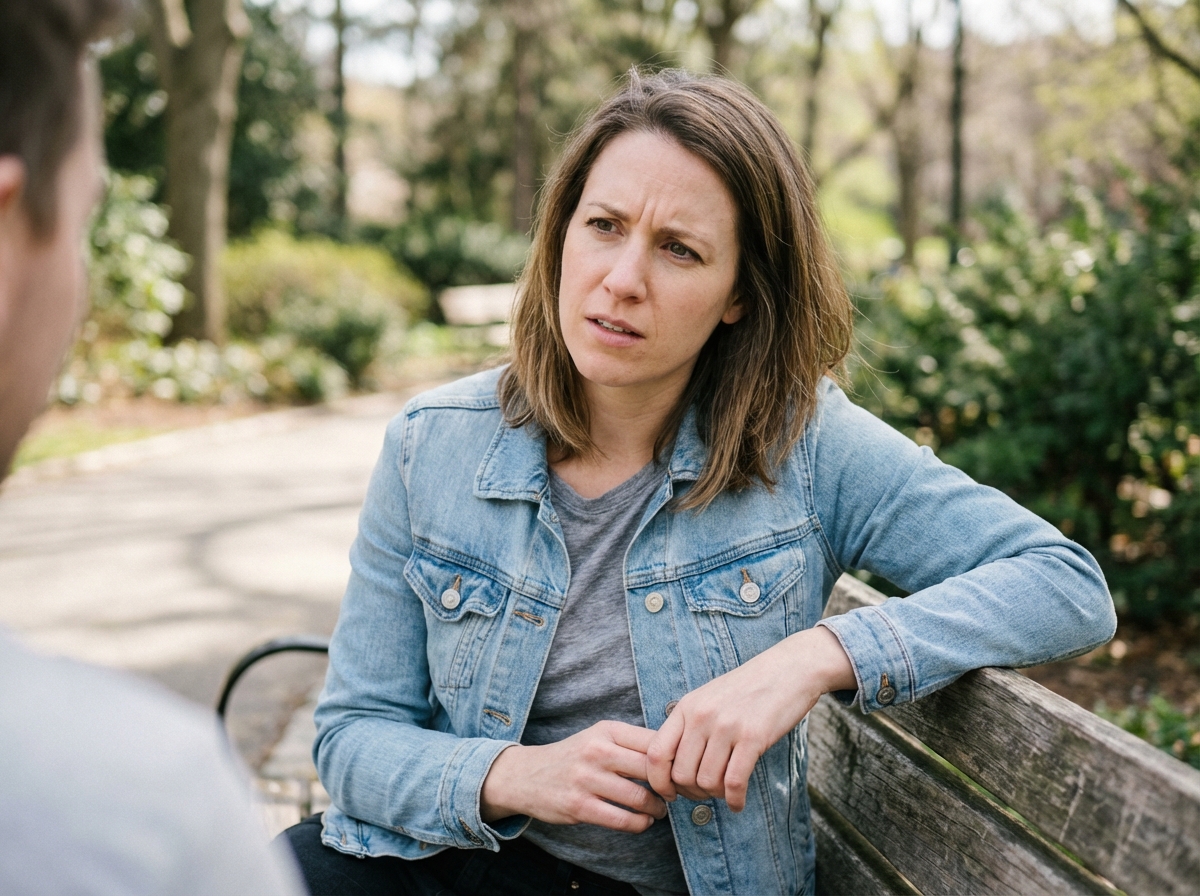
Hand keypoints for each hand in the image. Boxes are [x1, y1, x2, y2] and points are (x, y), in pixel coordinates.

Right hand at [480, 720, 667, 831]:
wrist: (527, 775)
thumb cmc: (574, 756)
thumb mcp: (599, 737)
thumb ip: (632, 743)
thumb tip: (677, 754)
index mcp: (606, 730)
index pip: (655, 741)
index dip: (674, 759)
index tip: (679, 771)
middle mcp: (597, 750)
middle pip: (651, 768)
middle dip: (670, 785)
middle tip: (675, 793)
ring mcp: (587, 779)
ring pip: (640, 797)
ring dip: (657, 808)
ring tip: (660, 809)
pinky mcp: (580, 806)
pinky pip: (622, 820)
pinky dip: (640, 824)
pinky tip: (643, 821)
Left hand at [646, 625, 853, 811]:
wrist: (788, 669)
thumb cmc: (748, 689)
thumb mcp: (708, 699)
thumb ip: (689, 728)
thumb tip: (673, 769)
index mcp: (687, 707)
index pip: (656, 754)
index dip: (658, 782)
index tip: (670, 794)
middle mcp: (702, 716)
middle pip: (681, 775)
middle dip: (692, 793)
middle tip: (706, 793)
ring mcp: (727, 726)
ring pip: (706, 781)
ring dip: (715, 796)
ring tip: (725, 792)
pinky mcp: (753, 736)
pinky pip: (734, 782)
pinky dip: (734, 800)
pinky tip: (738, 802)